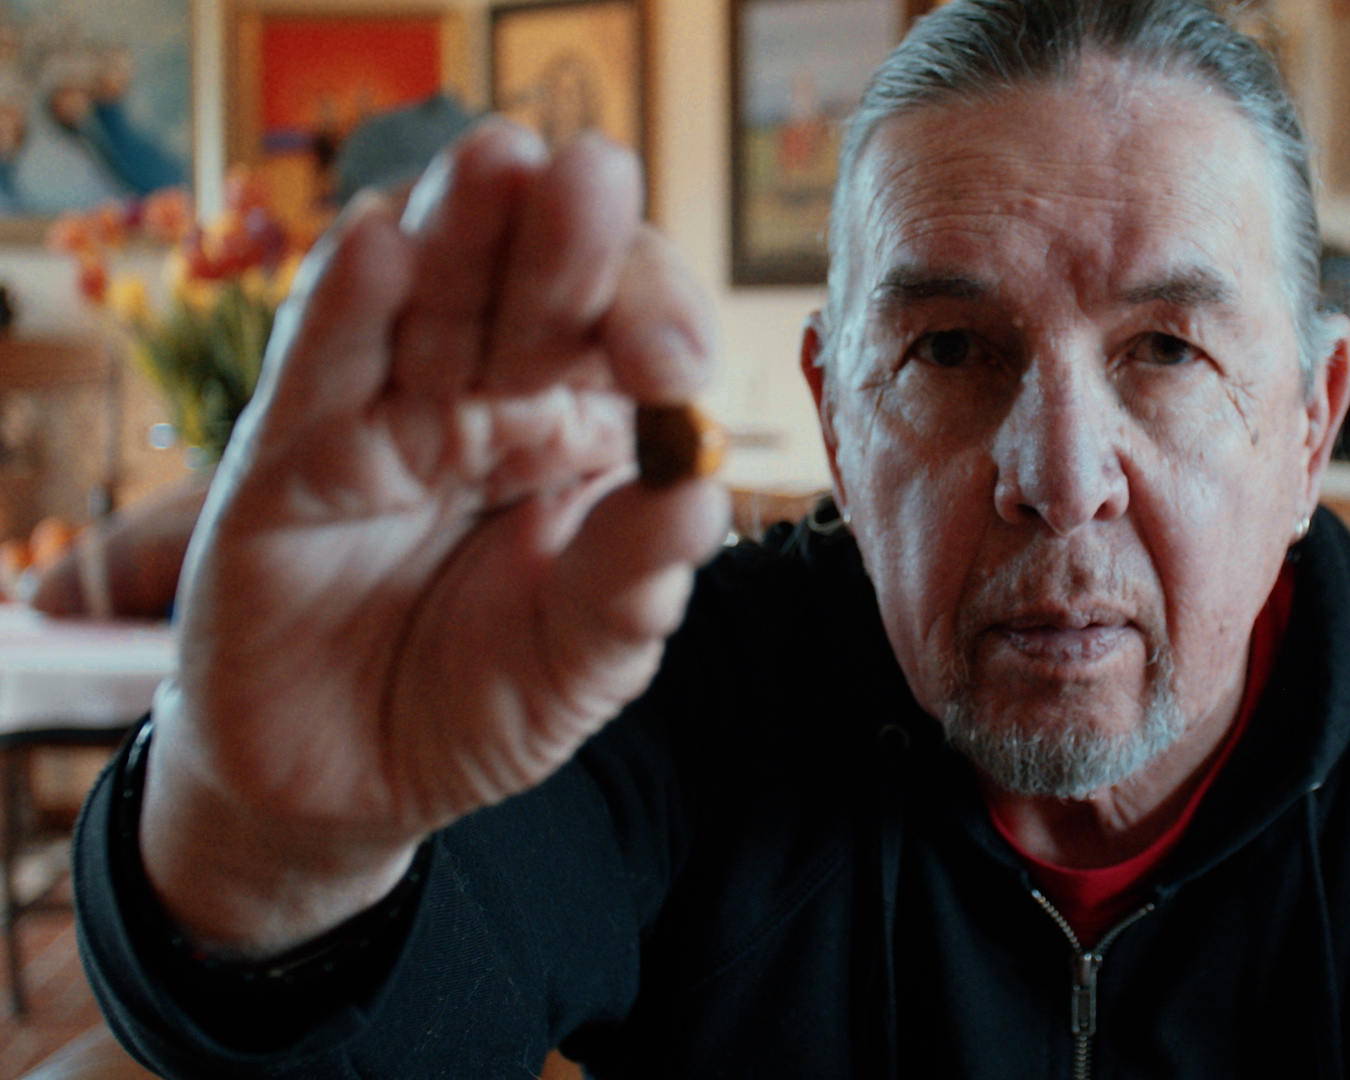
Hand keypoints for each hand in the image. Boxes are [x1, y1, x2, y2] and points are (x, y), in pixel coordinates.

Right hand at [139, 123, 728, 954]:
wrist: (342, 784)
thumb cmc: (479, 700)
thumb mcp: (579, 663)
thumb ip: (629, 588)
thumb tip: (698, 502)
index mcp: (583, 430)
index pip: (628, 332)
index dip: (655, 319)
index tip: (672, 363)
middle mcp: (491, 400)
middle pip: (532, 288)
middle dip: (567, 238)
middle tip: (594, 179)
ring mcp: (387, 415)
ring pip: (424, 295)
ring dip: (461, 224)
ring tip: (500, 162)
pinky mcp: (290, 456)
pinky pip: (320, 367)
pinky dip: (345, 306)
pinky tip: (376, 244)